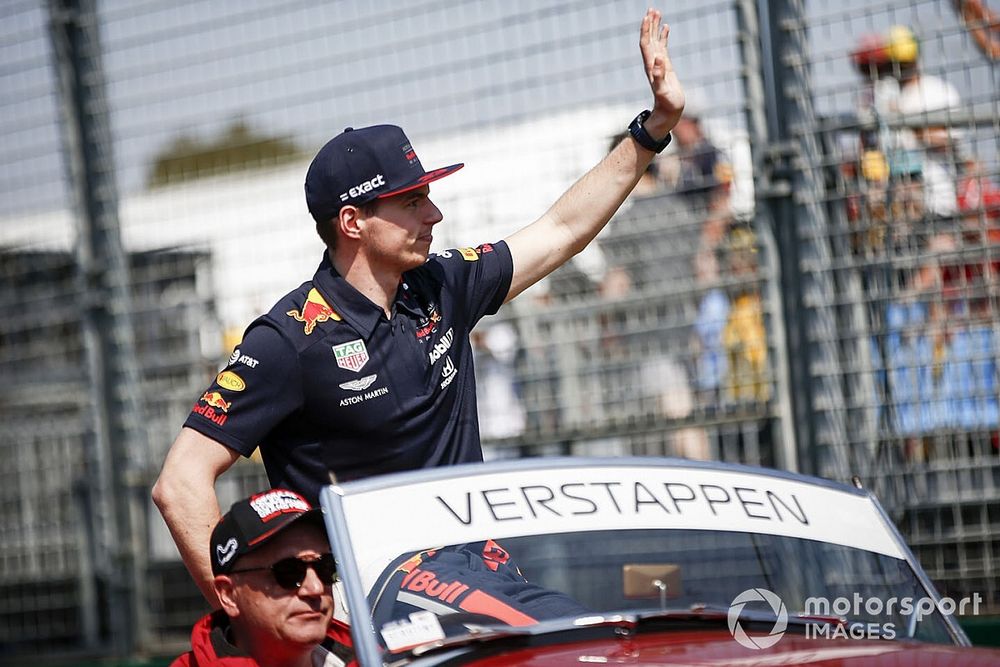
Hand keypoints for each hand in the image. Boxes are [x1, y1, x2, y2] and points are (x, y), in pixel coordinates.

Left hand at [639, 8, 684, 138]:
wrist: (668, 113)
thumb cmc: (667, 104)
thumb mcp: (663, 91)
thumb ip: (659, 76)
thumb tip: (658, 59)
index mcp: (651, 66)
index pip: (645, 44)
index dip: (646, 30)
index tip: (647, 16)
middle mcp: (652, 63)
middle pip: (648, 39)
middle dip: (649, 24)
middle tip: (652, 8)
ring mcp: (659, 64)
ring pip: (655, 41)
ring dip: (655, 27)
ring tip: (657, 12)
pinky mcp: (666, 66)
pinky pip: (663, 47)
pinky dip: (663, 36)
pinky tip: (666, 27)